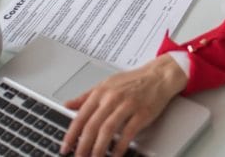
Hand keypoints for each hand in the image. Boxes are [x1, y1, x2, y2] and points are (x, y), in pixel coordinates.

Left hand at [60, 55, 186, 156]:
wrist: (158, 75)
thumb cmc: (133, 80)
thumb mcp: (106, 84)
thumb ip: (86, 96)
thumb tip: (68, 104)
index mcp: (101, 92)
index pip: (81, 116)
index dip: (71, 134)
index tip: (65, 147)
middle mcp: (112, 98)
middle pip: (92, 125)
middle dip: (83, 146)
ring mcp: (127, 105)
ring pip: (107, 130)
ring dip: (99, 148)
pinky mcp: (142, 113)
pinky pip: (128, 132)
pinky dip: (120, 146)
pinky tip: (114, 154)